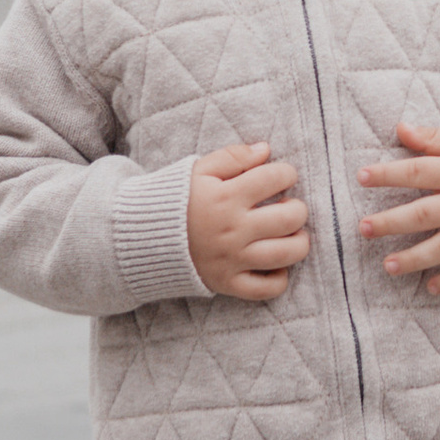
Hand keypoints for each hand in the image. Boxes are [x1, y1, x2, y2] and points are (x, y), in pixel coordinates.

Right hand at [186, 139, 309, 300]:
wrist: (140, 238)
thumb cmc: (174, 200)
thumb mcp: (198, 169)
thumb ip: (233, 156)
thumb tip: (266, 150)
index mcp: (225, 197)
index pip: (275, 178)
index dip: (287, 173)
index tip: (282, 176)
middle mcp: (232, 230)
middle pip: (290, 217)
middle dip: (298, 207)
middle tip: (288, 205)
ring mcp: (232, 259)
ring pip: (287, 254)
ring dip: (299, 241)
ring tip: (292, 233)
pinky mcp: (227, 283)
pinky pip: (267, 289)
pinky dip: (279, 278)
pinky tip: (276, 263)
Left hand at [357, 120, 439, 293]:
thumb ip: (432, 137)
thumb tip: (400, 128)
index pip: (417, 171)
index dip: (388, 174)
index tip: (361, 177)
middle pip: (424, 214)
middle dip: (391, 222)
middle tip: (363, 228)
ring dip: (415, 258)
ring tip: (388, 265)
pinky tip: (429, 287)